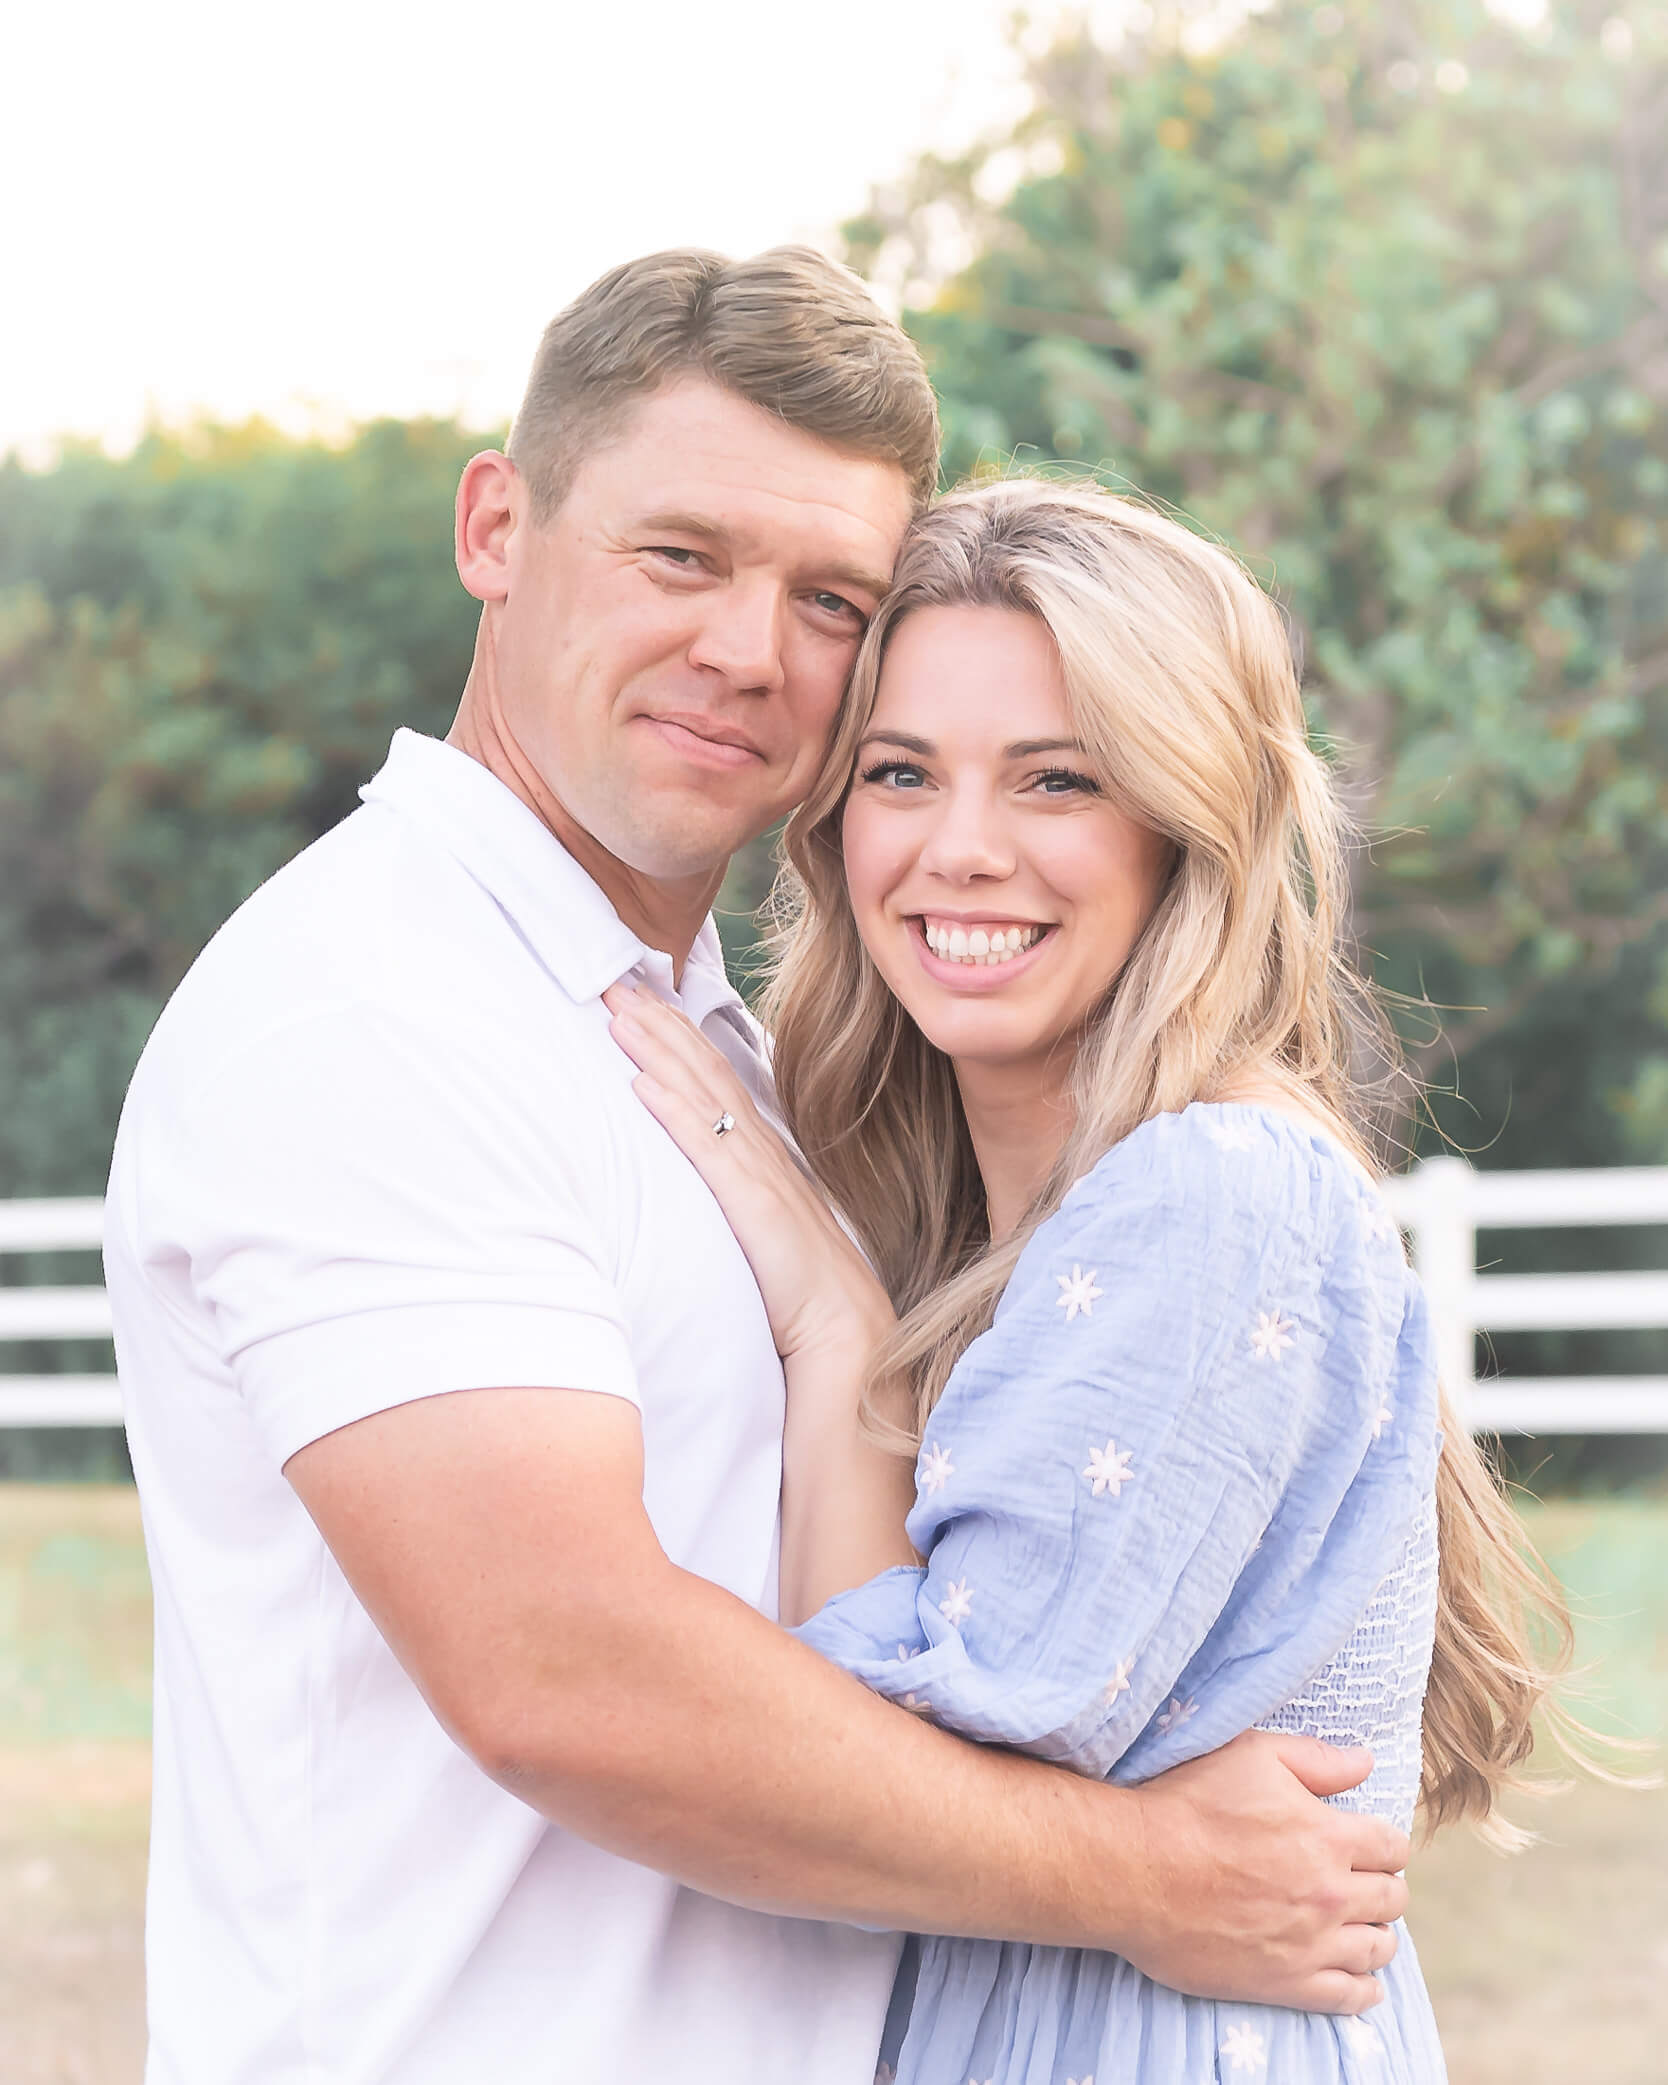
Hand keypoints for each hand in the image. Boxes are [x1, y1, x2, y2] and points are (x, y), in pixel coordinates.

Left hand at [603, 983, 892, 1359]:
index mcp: (764, 1155)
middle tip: (614, 980)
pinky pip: (707, 1150)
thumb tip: (713, 1178)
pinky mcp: (753, 1205)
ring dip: (660, 1051)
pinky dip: (675, 1112)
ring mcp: (758, 1175)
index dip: (679, 1037)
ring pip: (703, 1095)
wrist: (847, 1332)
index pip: (716, 1079)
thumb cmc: (805, 1290)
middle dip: (660, 1023)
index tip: (642, 1001)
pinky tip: (643, 1085)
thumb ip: (743, 1197)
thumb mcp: (767, 1228)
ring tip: (620, 1013)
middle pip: (705, 1070)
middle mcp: (761, 1152)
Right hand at [1115, 1731, 1408, 2013]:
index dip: (1384, 1843)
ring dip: (1377, 1934)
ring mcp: (1310, 1944)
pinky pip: (1349, 1998)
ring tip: (1360, 1926)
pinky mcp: (1285, 1983)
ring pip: (1378, 1948)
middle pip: (1391, 1898)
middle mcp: (1330, 1893)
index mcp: (1328, 1836)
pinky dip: (1365, 1990)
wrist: (1134, 1868)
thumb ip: (1315, 1759)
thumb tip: (1365, 1762)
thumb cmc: (1187, 1802)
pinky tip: (1363, 1981)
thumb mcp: (1251, 1755)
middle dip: (1383, 1886)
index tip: (1369, 1845)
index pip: (1391, 1847)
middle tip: (1363, 1882)